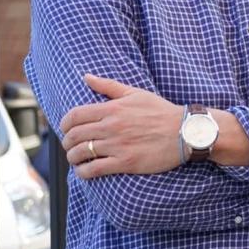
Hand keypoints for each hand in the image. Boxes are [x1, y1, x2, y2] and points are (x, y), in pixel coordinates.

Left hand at [60, 74, 183, 178]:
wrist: (185, 131)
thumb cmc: (161, 111)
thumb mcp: (136, 93)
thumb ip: (109, 86)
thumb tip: (86, 76)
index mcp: (113, 108)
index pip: (75, 116)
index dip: (64, 124)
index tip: (66, 129)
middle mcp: (112, 126)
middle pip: (74, 135)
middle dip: (66, 142)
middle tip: (70, 145)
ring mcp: (117, 145)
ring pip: (80, 153)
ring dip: (72, 157)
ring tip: (76, 159)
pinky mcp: (125, 163)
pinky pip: (94, 170)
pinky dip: (83, 172)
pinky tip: (84, 171)